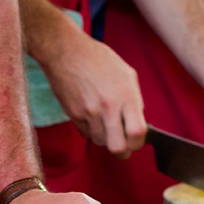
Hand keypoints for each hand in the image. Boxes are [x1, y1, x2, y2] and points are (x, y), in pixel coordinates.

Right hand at [42, 29, 146, 156]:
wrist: (65, 52)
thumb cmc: (97, 59)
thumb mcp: (126, 73)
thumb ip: (134, 100)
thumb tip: (138, 122)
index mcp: (125, 95)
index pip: (137, 133)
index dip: (138, 143)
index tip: (136, 141)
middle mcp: (107, 106)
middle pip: (118, 148)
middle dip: (122, 151)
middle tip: (123, 145)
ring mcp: (89, 113)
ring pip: (100, 142)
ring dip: (105, 138)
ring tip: (105, 123)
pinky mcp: (74, 115)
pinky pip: (86, 134)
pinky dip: (91, 130)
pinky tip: (92, 115)